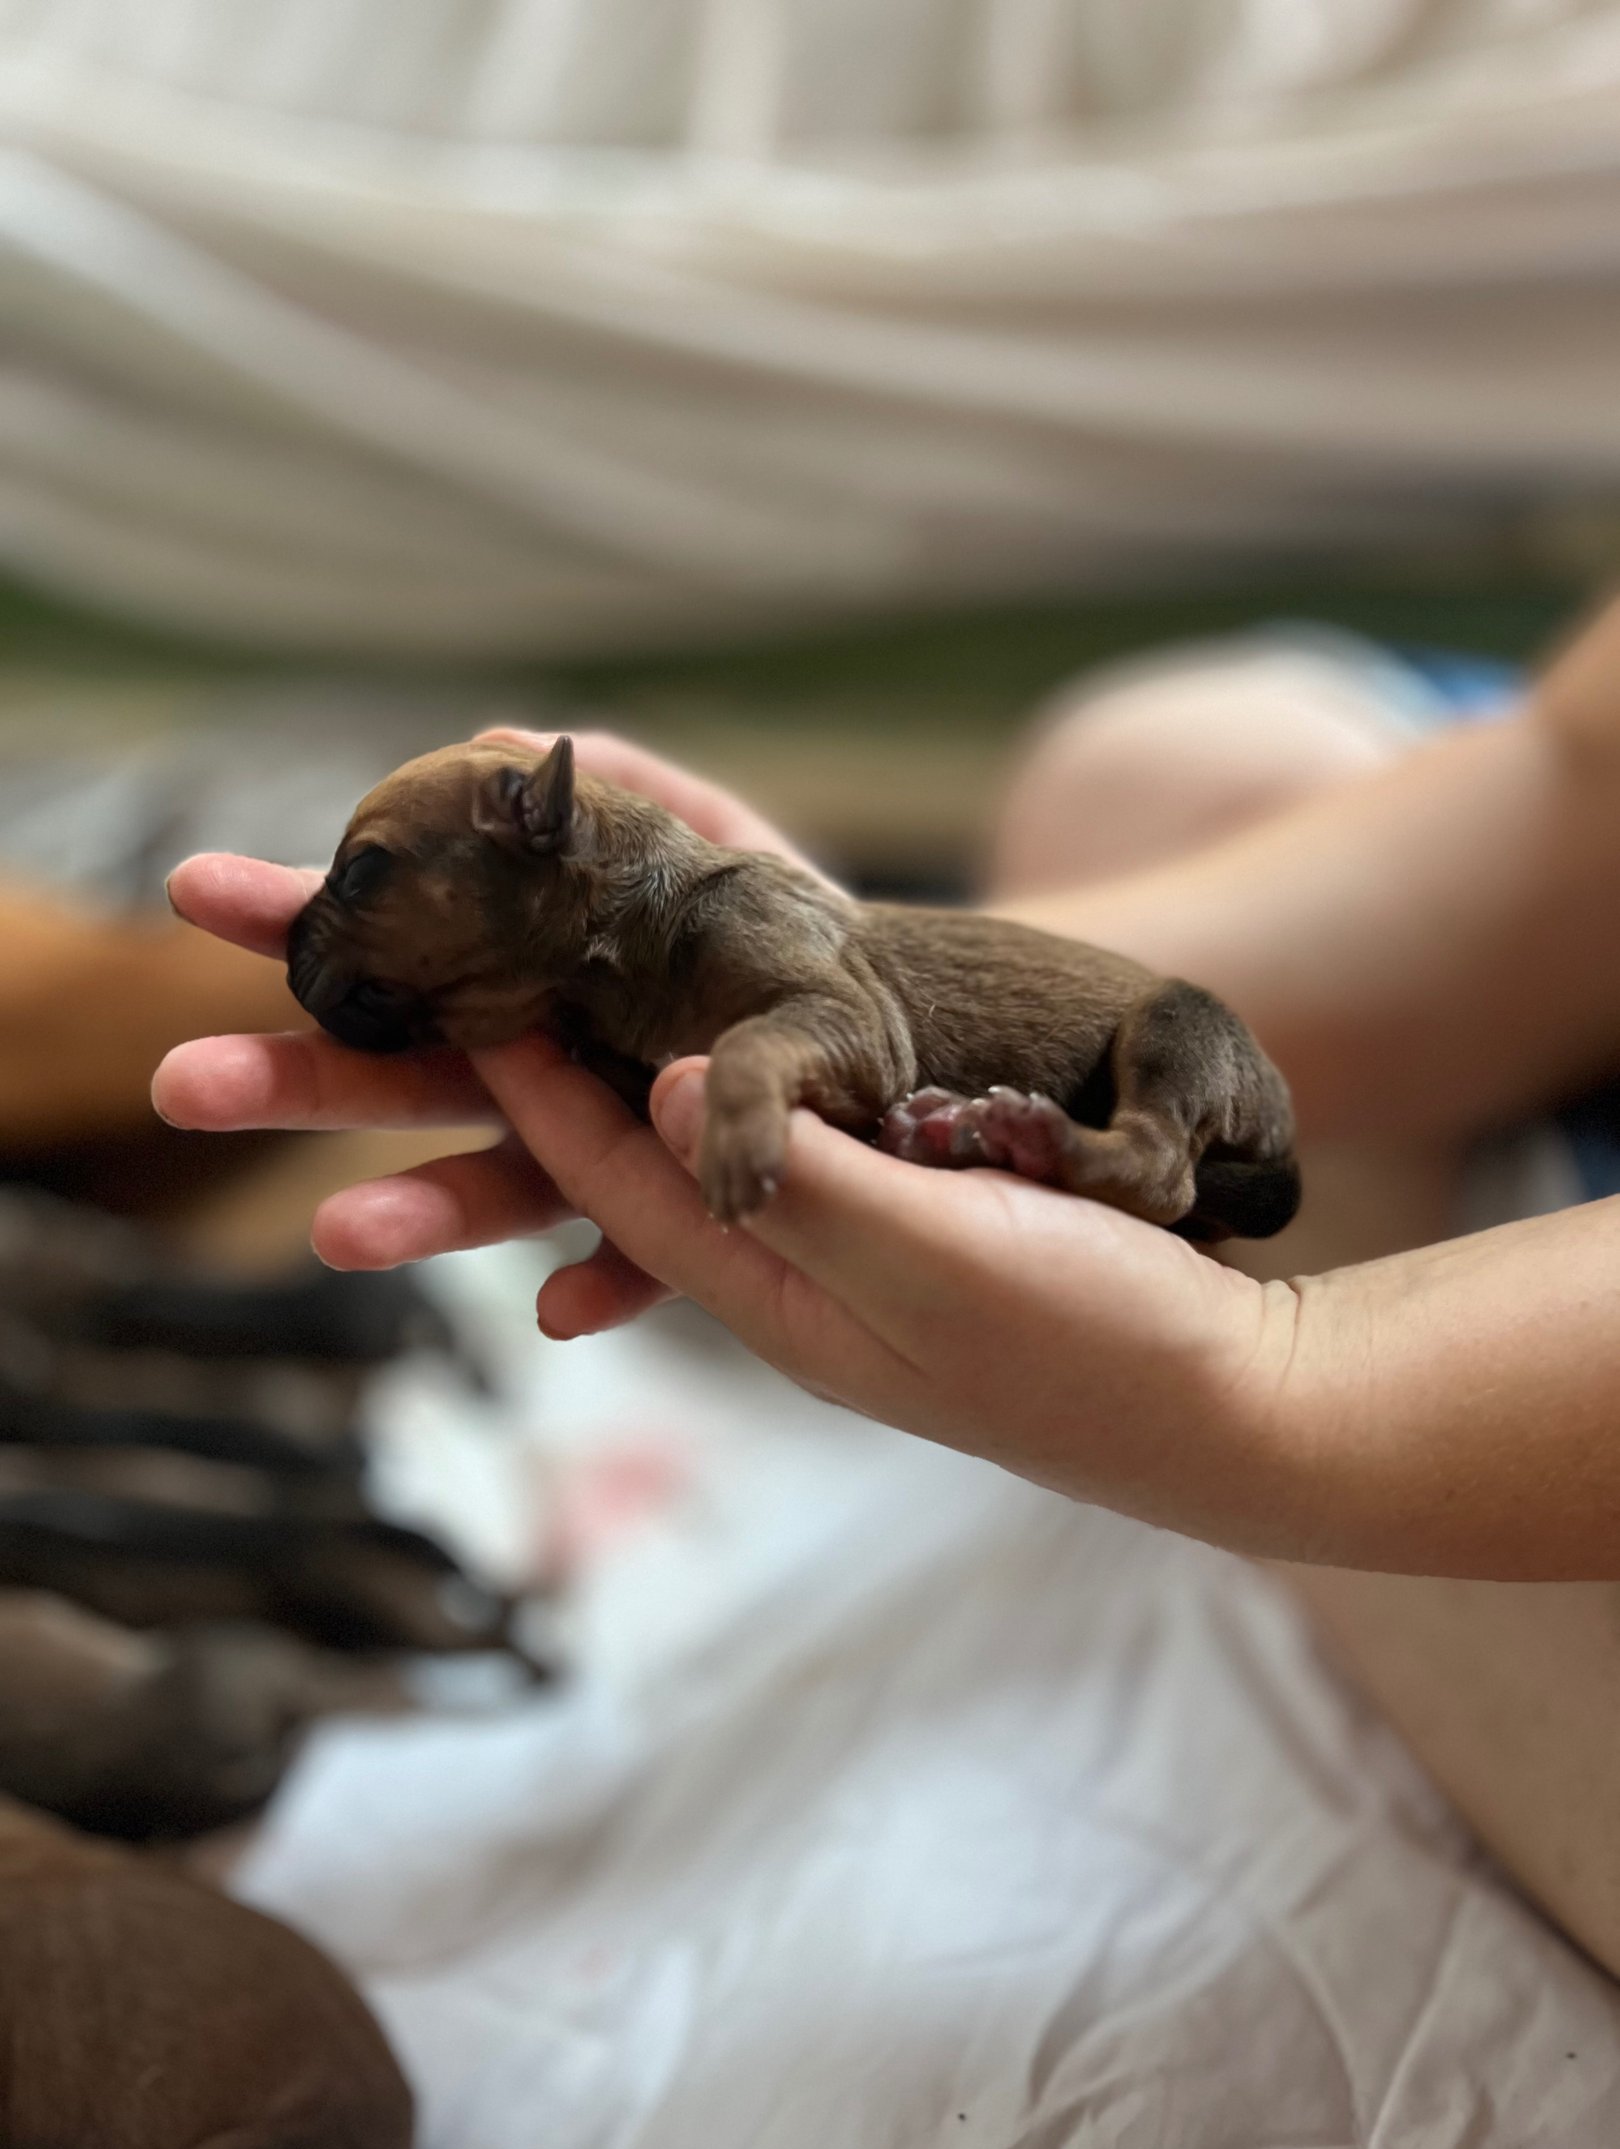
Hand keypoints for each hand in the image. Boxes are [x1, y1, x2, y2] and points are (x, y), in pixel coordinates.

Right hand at [155, 730, 827, 1324]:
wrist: (896, 1031)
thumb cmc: (782, 936)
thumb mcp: (716, 840)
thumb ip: (626, 791)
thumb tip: (506, 741)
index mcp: (519, 975)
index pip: (389, 949)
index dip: (296, 919)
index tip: (196, 890)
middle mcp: (538, 1072)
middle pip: (400, 1077)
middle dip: (295, 1080)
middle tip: (185, 1083)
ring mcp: (599, 1153)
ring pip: (491, 1185)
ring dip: (416, 1211)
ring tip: (338, 1237)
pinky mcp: (678, 1222)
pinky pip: (635, 1259)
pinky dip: (599, 1286)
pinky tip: (560, 1313)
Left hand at [473, 1039, 1304, 1553]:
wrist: (1235, 1410)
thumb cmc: (1100, 1337)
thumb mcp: (945, 1250)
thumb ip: (806, 1176)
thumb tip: (663, 1091)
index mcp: (791, 1301)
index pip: (628, 1194)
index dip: (546, 1104)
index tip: (474, 1014)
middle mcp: (811, 1299)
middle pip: (653, 1197)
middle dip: (566, 1115)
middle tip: (500, 1015)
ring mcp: (871, 1288)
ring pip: (726, 1187)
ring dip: (654, 1118)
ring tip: (598, 1042)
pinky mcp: (933, 1266)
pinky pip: (809, 1182)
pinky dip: (758, 1125)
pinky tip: (765, 1095)